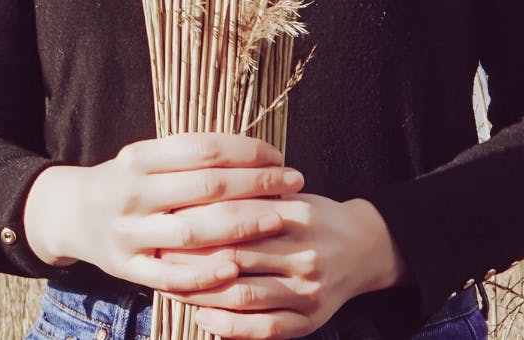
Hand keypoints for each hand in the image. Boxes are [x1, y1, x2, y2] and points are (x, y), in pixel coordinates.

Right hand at [22, 132, 306, 293]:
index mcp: (139, 158)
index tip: (279, 157)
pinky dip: (204, 274)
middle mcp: (132, 193)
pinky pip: (170, 276)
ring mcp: (128, 233)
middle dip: (257, 184)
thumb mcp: (146, 158)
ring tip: (279, 218)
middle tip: (294, 182)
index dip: (247, 152)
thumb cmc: (126, 182)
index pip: (203, 149)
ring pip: (193, 231)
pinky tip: (235, 268)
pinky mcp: (127, 269)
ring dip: (242, 226)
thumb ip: (189, 156)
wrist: (70, 214)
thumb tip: (253, 152)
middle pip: (205, 187)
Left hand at [157, 194, 407, 339]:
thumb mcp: (288, 196)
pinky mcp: (309, 321)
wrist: (366, 247)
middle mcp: (305, 256)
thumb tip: (186, 199)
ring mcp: (308, 292)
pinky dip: (226, 325)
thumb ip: (247, 198)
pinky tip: (201, 315)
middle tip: (156, 256)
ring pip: (241, 297)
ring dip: (199, 294)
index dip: (195, 224)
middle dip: (189, 260)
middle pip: (232, 260)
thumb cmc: (314, 217)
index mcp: (297, 217)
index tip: (165, 223)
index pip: (234, 220)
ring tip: (170, 285)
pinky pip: (261, 329)